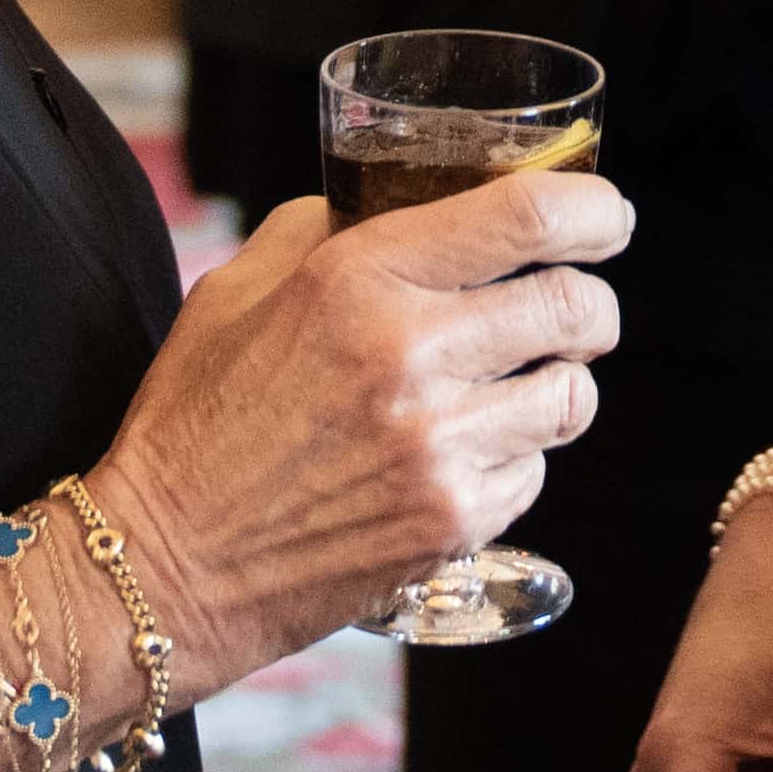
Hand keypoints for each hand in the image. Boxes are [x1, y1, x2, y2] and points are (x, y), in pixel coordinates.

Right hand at [92, 170, 628, 703]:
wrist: (165, 565)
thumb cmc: (196, 419)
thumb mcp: (240, 289)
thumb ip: (328, 231)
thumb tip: (409, 206)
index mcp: (359, 277)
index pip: (527, 218)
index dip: (593, 209)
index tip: (607, 215)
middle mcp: (411, 354)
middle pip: (576, 306)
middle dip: (593, 303)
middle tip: (580, 306)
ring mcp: (439, 447)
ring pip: (572, 395)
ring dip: (560, 381)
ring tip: (518, 385)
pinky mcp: (453, 523)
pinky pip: (534, 472)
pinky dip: (516, 457)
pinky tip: (463, 454)